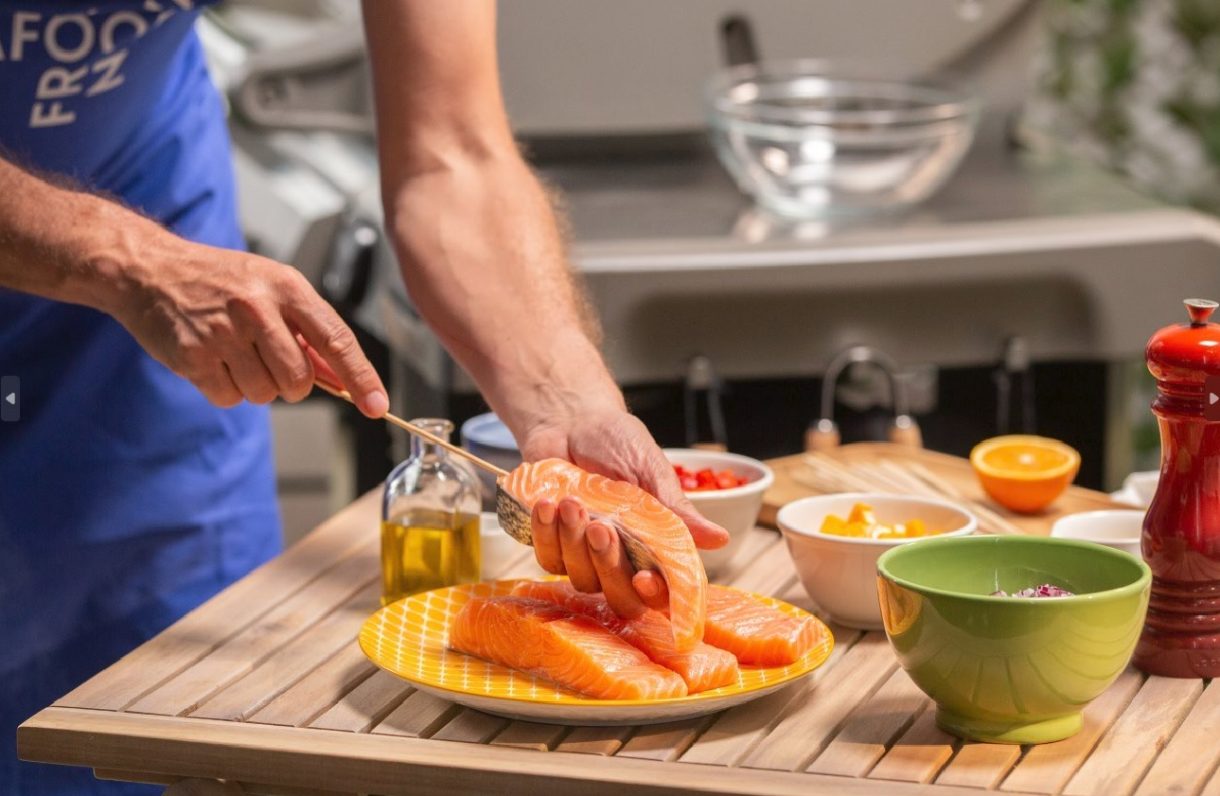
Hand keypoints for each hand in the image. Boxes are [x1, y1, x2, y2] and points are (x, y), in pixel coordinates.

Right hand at [110, 237, 387, 416]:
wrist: (150, 270)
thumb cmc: (221, 281)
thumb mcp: (274, 288)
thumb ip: (311, 332)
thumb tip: (346, 379)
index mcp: (287, 287)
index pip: (336, 340)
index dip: (360, 377)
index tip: (377, 405)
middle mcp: (257, 308)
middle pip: (298, 380)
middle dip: (291, 384)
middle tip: (269, 360)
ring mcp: (223, 333)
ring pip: (265, 394)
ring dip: (255, 385)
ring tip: (235, 352)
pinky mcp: (193, 356)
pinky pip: (229, 398)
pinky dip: (225, 388)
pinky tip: (213, 359)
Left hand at [520, 406, 728, 617]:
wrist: (570, 419)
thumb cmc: (617, 442)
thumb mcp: (651, 472)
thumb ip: (677, 511)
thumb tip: (720, 538)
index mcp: (654, 546)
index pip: (662, 592)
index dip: (655, 596)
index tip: (643, 577)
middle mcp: (622, 559)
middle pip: (621, 598)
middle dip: (609, 565)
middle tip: (601, 528)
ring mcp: (584, 557)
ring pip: (581, 579)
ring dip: (575, 542)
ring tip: (573, 502)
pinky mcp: (551, 546)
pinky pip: (549, 559)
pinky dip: (547, 533)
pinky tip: (548, 504)